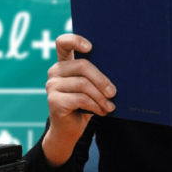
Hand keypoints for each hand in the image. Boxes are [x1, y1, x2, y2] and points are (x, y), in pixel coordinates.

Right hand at [43, 34, 115, 165]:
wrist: (70, 130)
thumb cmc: (85, 106)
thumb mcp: (92, 88)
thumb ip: (96, 76)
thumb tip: (120, 70)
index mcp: (64, 63)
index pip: (63, 43)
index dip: (76, 40)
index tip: (90, 47)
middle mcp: (55, 71)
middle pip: (82, 65)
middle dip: (102, 80)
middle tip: (114, 92)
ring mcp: (52, 85)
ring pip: (83, 84)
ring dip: (101, 97)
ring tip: (109, 106)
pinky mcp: (54, 100)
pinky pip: (81, 99)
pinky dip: (95, 106)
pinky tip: (101, 111)